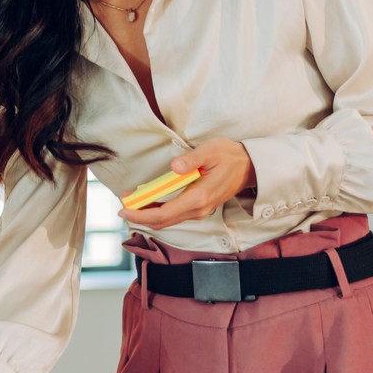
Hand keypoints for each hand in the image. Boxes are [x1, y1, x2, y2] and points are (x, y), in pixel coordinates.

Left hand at [118, 139, 256, 228]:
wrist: (249, 166)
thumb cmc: (229, 156)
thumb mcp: (211, 151)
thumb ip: (192, 159)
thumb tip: (175, 166)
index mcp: (199, 197)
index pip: (164, 214)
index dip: (141, 215)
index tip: (124, 210)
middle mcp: (198, 209)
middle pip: (162, 221)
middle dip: (139, 216)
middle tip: (122, 206)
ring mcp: (199, 211)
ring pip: (167, 220)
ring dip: (147, 215)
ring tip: (131, 202)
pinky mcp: (199, 208)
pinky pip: (174, 215)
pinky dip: (158, 212)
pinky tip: (147, 202)